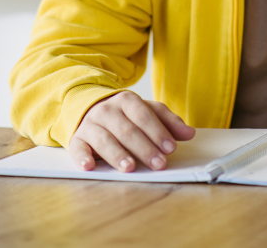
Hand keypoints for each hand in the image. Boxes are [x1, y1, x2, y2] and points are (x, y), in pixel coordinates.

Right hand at [69, 91, 194, 171]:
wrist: (88, 105)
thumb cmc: (124, 114)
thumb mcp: (146, 111)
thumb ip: (167, 121)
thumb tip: (189, 133)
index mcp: (126, 100)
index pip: (144, 115)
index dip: (157, 132)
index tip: (171, 148)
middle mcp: (107, 110)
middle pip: (127, 130)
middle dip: (144, 148)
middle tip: (159, 164)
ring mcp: (90, 124)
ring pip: (105, 139)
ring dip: (117, 154)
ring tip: (130, 167)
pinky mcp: (76, 139)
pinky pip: (78, 148)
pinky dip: (82, 158)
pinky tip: (90, 167)